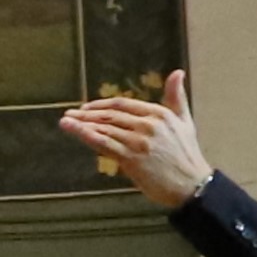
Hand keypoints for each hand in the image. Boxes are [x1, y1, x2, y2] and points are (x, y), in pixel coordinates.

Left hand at [58, 67, 209, 208]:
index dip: (101, 104)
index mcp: (159, 113)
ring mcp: (139, 142)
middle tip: (69, 114)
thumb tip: (177, 72)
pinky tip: (75, 131)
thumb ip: (176, 97)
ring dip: (82, 124)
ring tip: (65, 121)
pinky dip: (88, 136)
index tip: (86, 107)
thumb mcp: (185, 121)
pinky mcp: (132, 159)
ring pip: (104, 128)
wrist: (192, 184)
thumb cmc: (186, 154)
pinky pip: (105, 144)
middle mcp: (148, 125)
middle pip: (110, 115)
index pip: (123, 104)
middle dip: (86, 114)